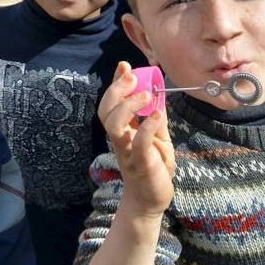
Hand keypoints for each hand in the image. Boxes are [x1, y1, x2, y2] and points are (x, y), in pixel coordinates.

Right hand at [98, 62, 175, 217]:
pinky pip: (138, 143)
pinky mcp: (140, 163)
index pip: (112, 103)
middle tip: (133, 77)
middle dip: (116, 90)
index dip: (115, 83)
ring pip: (114, 125)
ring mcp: (127, 151)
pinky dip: (147, 127)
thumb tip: (156, 92)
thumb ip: (155, 117)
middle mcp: (121, 139)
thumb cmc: (154, 167)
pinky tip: (157, 115)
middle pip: (106, 111)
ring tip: (146, 95)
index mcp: (124, 130)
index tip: (124, 65)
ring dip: (127, 106)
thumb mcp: (158, 137)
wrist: (152, 199)